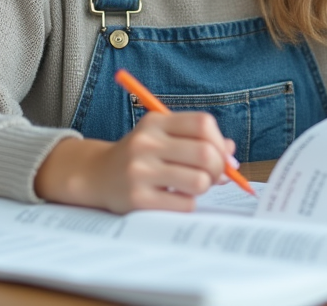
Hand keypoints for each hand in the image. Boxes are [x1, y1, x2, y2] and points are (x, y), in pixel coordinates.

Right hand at [34, 111, 235, 213]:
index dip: (219, 141)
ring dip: (203, 187)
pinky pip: (184, 204)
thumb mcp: (162, 137)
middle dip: (218, 168)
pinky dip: (187, 203)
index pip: (202, 124)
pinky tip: (174, 198)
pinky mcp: (137, 199)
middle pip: (205, 153)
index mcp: (155, 122)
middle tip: (213, 175)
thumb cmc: (139, 156)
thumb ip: (196, 140)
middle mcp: (146, 143)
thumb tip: (231, 155)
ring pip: (199, 181)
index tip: (221, 155)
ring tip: (191, 187)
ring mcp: (140, 171)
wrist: (96, 175)